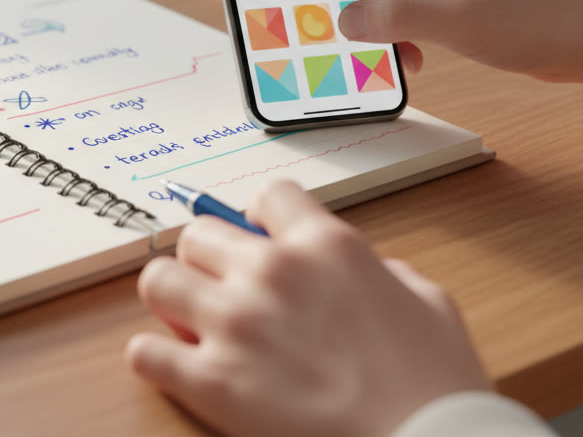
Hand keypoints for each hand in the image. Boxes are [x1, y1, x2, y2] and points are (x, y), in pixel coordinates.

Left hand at [127, 180, 489, 436]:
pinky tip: (179, 367)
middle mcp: (273, 273)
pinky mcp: (211, 382)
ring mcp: (235, 325)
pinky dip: (156, 358)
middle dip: (209, 261)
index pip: (267, 195)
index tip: (260, 236)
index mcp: (327, 246)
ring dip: (174, 300)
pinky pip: (144, 351)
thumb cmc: (437, 386)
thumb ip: (379, 271)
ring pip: (158, 281)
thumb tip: (361, 270)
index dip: (261, 217)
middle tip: (224, 289)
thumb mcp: (425, 301)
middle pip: (199, 234)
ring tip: (193, 323)